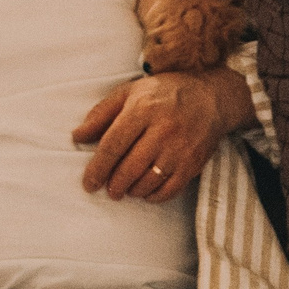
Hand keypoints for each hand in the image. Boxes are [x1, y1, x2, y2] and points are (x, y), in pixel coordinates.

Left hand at [73, 68, 244, 202]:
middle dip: (115, 184)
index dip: (98, 168)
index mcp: (142, 109)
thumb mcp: (129, 92)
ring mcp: (180, 148)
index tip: (89, 184)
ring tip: (127, 188)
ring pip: (149, 181)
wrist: (211, 96)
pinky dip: (154, 196)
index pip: (113, 145)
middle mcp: (163, 129)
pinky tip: (146, 191)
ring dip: (133, 190)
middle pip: (130, 167)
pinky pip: (170, 189)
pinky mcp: (194, 163)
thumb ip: (101, 114)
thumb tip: (77, 136)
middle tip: (109, 189)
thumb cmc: (164, 93)